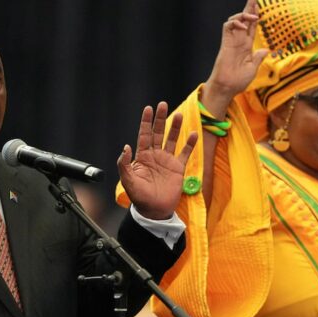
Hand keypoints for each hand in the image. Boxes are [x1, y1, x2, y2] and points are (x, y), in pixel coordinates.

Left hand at [117, 102, 197, 219]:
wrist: (155, 211)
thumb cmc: (139, 197)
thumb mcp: (128, 181)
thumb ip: (124, 164)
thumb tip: (125, 146)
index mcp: (142, 156)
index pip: (144, 135)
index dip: (145, 122)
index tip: (148, 108)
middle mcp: (155, 155)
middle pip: (158, 133)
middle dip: (160, 119)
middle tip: (162, 104)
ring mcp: (167, 161)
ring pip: (172, 140)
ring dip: (175, 127)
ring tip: (179, 115)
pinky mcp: (178, 168)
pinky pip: (184, 153)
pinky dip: (189, 144)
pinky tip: (193, 134)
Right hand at [203, 0, 268, 115]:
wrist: (227, 87)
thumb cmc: (238, 81)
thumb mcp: (253, 68)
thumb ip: (258, 58)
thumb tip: (266, 49)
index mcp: (246, 47)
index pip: (251, 27)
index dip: (254, 17)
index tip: (259, 7)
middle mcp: (239, 41)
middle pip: (244, 20)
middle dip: (249, 8)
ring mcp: (232, 41)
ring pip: (235, 20)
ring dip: (243, 14)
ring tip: (252, 14)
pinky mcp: (225, 43)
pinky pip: (227, 27)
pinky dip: (235, 22)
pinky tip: (242, 24)